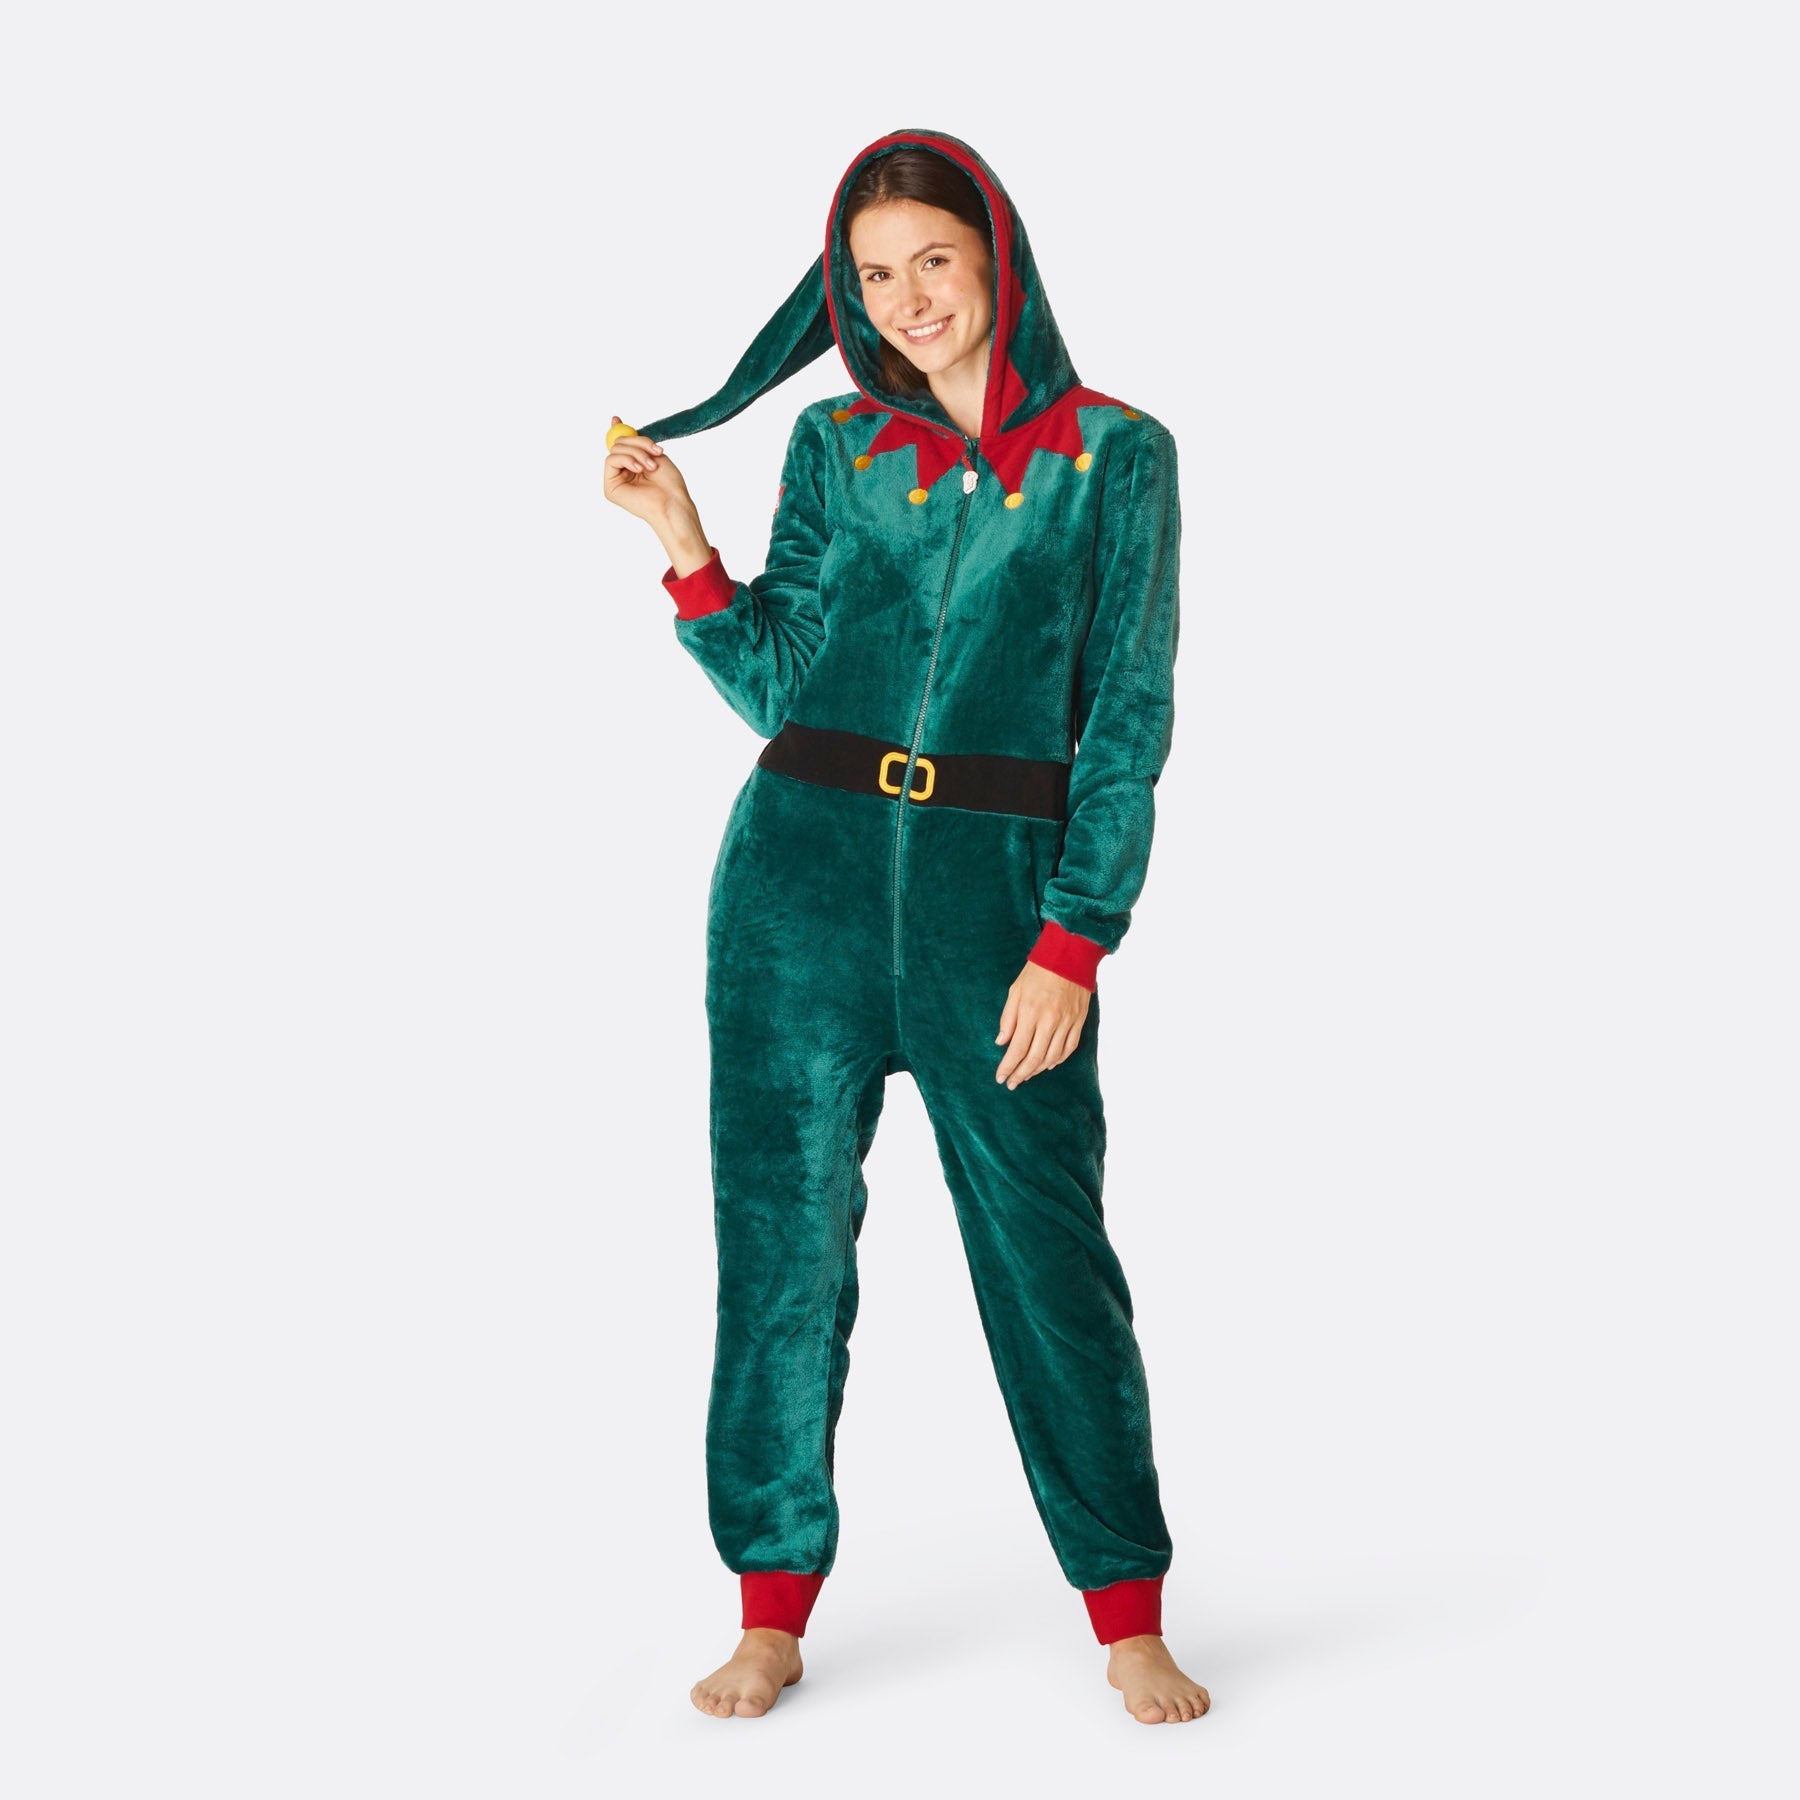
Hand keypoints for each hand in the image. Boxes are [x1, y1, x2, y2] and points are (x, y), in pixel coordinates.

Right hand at [604, 415, 698, 531]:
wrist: (673, 503)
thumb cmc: (669, 483)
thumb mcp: (653, 453)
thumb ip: (636, 441)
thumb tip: (617, 423)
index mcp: (633, 466)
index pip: (621, 445)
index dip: (617, 431)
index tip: (616, 419)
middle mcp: (623, 473)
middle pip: (618, 444)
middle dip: (637, 443)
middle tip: (655, 451)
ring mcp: (615, 481)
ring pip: (615, 450)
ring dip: (636, 453)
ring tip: (651, 466)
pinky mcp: (610, 488)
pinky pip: (611, 460)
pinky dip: (626, 460)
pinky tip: (639, 469)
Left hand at [994, 959, 1090, 1088]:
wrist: (1070, 955)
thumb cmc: (1038, 971)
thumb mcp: (1015, 990)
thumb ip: (1007, 1018)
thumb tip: (1001, 1042)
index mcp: (1030, 1012)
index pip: (1017, 1049)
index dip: (1008, 1066)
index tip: (1000, 1077)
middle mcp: (1049, 1021)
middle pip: (1034, 1058)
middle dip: (1021, 1074)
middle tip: (1012, 1083)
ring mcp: (1066, 1022)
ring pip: (1052, 1057)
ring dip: (1037, 1070)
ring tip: (1026, 1075)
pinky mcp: (1078, 1021)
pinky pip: (1069, 1048)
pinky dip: (1058, 1060)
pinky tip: (1048, 1065)